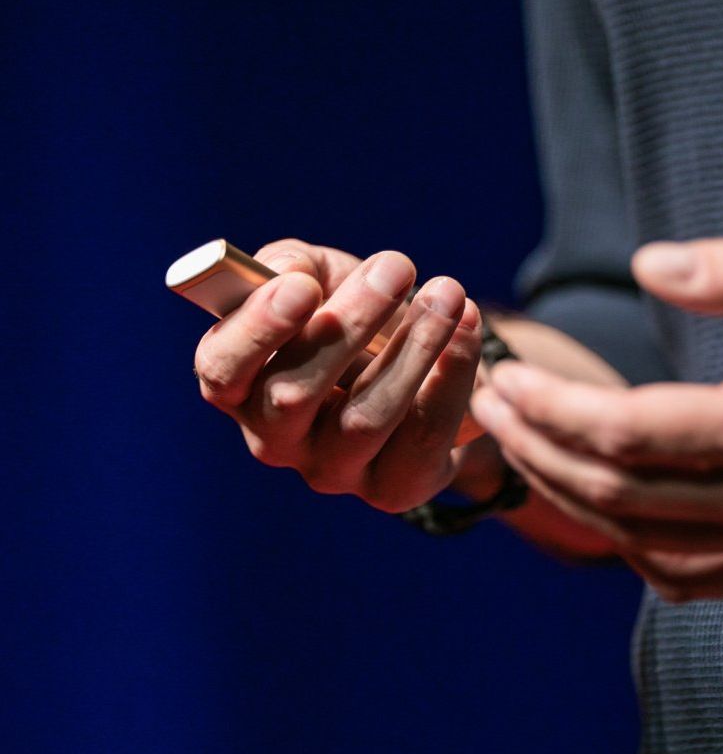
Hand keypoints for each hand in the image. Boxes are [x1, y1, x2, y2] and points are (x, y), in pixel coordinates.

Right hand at [193, 238, 482, 511]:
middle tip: (398, 266)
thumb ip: (293, 265)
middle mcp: (274, 440)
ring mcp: (332, 472)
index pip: (221, 371)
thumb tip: (291, 275)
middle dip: (351, 323)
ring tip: (449, 293)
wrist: (426, 363)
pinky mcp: (393, 489)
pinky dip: (452, 376)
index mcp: (240, 385)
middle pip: (294, 395)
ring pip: (366, 418)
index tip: (303, 286)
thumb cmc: (356, 315)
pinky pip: (424, 437)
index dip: (257, 330)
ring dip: (414, 346)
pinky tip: (468, 326)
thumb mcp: (320, 276)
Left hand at [471, 238, 722, 600]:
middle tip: (489, 407)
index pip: (623, 433)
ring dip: (566, 497)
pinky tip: (599, 507)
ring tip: (522, 448)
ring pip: (637, 541)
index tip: (501, 376)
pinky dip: (626, 544)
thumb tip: (646, 265)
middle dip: (536, 448)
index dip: (550, 407)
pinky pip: (683, 578)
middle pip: (613, 492)